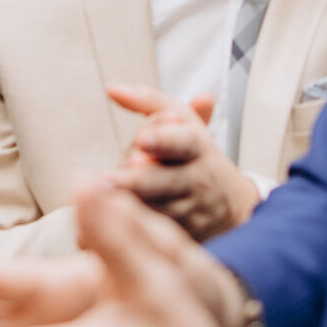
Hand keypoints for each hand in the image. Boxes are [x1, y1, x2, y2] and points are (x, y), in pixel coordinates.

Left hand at [109, 85, 261, 241]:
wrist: (231, 205)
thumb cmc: (193, 154)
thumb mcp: (183, 121)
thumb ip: (148, 102)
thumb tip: (111, 88)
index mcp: (195, 145)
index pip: (182, 141)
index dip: (163, 139)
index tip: (141, 137)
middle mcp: (195, 179)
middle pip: (162, 181)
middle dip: (136, 181)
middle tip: (106, 179)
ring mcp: (190, 211)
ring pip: (155, 211)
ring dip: (127, 208)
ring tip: (95, 205)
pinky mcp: (183, 238)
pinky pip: (152, 236)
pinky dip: (126, 233)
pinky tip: (98, 233)